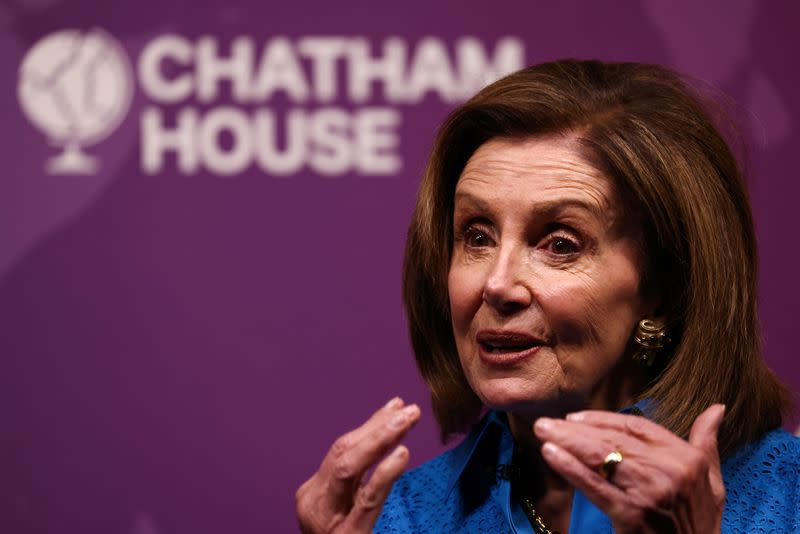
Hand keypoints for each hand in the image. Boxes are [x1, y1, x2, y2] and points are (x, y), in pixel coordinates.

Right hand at [295, 397, 420, 532]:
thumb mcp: (346, 515)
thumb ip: (357, 487)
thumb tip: (388, 447)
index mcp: (313, 496)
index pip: (342, 450)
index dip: (370, 425)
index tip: (394, 406)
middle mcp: (314, 504)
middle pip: (344, 453)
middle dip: (377, 426)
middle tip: (408, 408)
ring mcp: (327, 521)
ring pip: (350, 467)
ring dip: (381, 438)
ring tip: (408, 419)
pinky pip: (367, 499)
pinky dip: (384, 473)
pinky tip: (402, 455)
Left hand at [533, 404, 725, 532]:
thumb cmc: (700, 523)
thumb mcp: (713, 483)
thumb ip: (707, 443)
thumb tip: (717, 409)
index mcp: (687, 458)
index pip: (637, 427)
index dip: (603, 418)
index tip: (575, 417)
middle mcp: (669, 471)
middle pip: (613, 439)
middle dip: (576, 429)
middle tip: (547, 423)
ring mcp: (649, 492)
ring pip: (601, 457)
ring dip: (567, 442)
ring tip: (543, 431)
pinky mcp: (631, 514)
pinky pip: (594, 485)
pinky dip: (570, 468)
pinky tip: (551, 454)